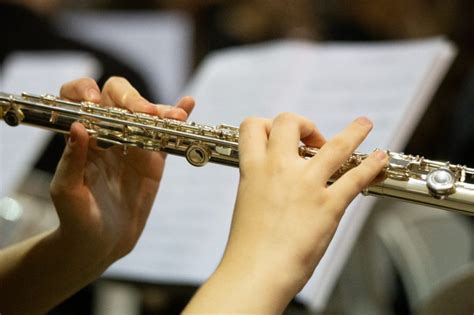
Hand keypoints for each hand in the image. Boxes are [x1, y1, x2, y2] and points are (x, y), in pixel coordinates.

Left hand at [51, 77, 194, 265]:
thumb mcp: (67, 193)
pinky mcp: (153, 160)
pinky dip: (177, 118)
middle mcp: (107, 134)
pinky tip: (188, 105)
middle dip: (133, 100)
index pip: (80, 98)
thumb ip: (72, 161)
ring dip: (161, 110)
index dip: (86, 91)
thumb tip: (79, 126)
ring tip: (175, 117)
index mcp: (83, 137)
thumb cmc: (76, 220)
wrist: (101, 245)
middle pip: (119, 98)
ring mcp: (133, 145)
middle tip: (144, 113)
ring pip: (147, 114)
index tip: (95, 102)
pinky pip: (166, 135)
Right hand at [184, 113, 387, 312]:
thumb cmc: (249, 245)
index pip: (253, 126)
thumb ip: (262, 183)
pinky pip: (357, 177)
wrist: (256, 272)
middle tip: (313, 138)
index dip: (266, 124)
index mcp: (253, 169)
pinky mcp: (328, 204)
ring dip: (355, 131)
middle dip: (303, 124)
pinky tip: (379, 160)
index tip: (278, 135)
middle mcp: (278, 169)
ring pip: (336, 144)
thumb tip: (275, 178)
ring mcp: (306, 184)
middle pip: (289, 122)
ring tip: (364, 124)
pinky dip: (372, 166)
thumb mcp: (247, 202)